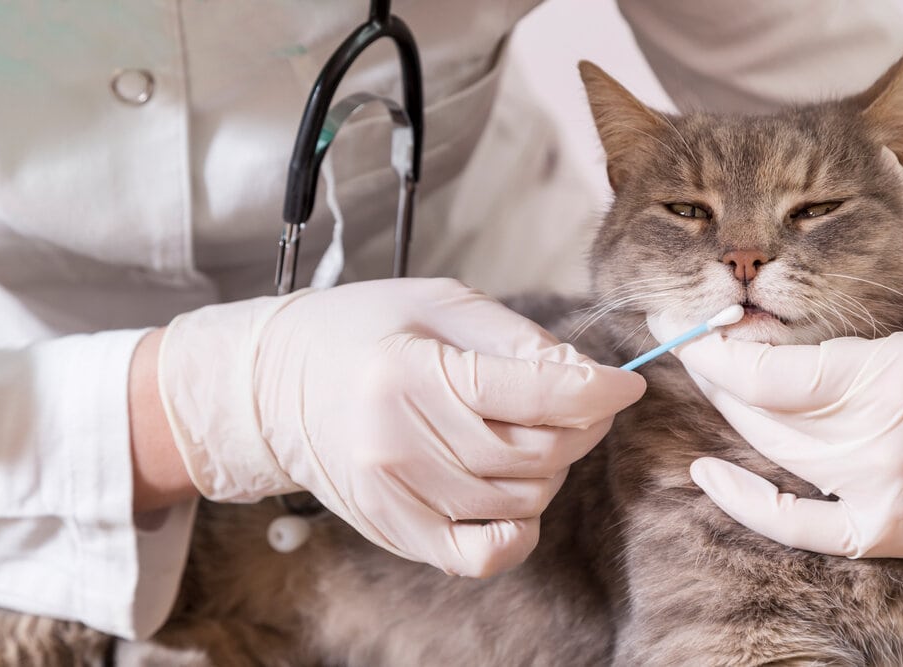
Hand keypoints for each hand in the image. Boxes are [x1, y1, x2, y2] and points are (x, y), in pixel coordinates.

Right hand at [158, 278, 644, 575]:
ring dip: (553, 469)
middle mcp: (399, 439)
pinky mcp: (392, 529)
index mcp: (412, 370)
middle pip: (535, 451)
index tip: (627, 384)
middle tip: (585, 403)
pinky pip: (477, 556)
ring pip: (518, 499)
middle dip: (582, 426)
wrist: (275, 383)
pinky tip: (523, 502)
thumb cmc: (361, 329)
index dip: (598, 389)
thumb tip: (589, 375)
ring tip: (542, 434)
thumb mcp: (439, 304)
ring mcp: (393, 493)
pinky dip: (518, 533)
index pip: (535, 391)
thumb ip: (516, 338)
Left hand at [672, 166, 902, 558]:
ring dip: (728, 407)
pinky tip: (708, 474)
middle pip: (753, 408)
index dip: (708, 348)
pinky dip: (746, 504)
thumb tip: (880, 160)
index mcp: (886, 383)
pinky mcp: (877, 531)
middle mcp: (871, 444)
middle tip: (679, 330)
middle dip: (710, 367)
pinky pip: (794, 526)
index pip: (763, 373)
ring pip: (766, 449)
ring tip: (704, 367)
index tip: (675, 318)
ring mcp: (872, 495)